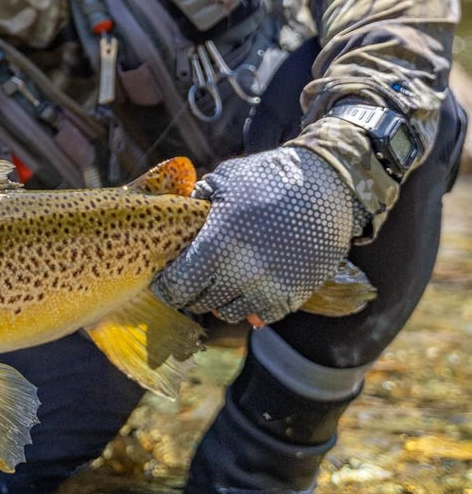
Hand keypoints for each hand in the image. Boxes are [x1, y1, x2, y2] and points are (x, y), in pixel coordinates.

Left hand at [151, 146, 354, 324]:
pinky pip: (262, 316)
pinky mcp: (295, 295)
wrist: (329, 187)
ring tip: (218, 282)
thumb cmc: (269, 177)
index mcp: (218, 245)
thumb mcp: (223, 180)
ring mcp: (271, 289)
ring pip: (229, 312)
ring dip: (219, 300)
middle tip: (189, 279)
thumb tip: (178, 218)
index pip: (179, 286)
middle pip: (200, 302)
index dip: (167, 286)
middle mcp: (242, 274)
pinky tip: (246, 289)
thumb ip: (196, 202)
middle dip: (191, 292)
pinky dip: (250, 307)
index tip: (163, 282)